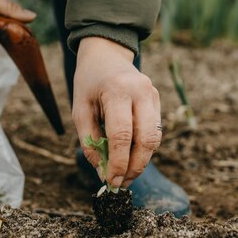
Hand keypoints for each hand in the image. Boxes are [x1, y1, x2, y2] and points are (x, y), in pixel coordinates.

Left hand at [73, 37, 161, 187]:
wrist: (106, 55)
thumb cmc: (89, 83)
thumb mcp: (80, 109)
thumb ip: (90, 141)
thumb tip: (103, 172)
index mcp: (117, 91)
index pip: (122, 135)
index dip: (118, 162)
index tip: (112, 181)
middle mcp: (141, 91)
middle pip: (146, 139)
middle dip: (135, 167)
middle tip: (121, 183)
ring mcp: (152, 94)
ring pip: (154, 138)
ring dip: (141, 161)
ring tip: (125, 174)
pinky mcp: (157, 99)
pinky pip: (154, 131)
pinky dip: (143, 148)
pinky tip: (130, 156)